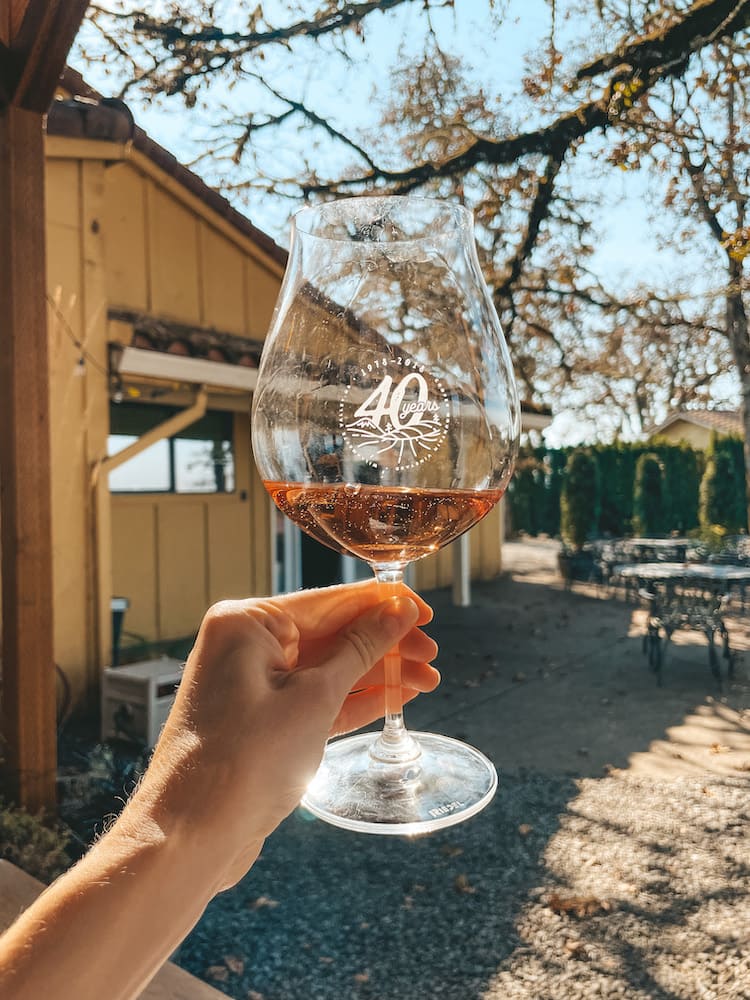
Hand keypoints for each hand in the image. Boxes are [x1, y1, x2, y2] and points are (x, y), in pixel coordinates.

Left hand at [123, 580, 438, 887]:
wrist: (191, 837)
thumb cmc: (241, 763)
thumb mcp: (314, 698)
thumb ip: (360, 650)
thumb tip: (398, 613)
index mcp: (246, 623)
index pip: (330, 601)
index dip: (383, 605)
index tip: (425, 610)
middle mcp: (245, 646)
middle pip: (331, 634)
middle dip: (385, 645)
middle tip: (432, 654)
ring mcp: (252, 686)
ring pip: (327, 669)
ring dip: (376, 675)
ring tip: (427, 682)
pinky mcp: (261, 723)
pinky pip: (314, 700)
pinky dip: (353, 700)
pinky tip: (393, 698)